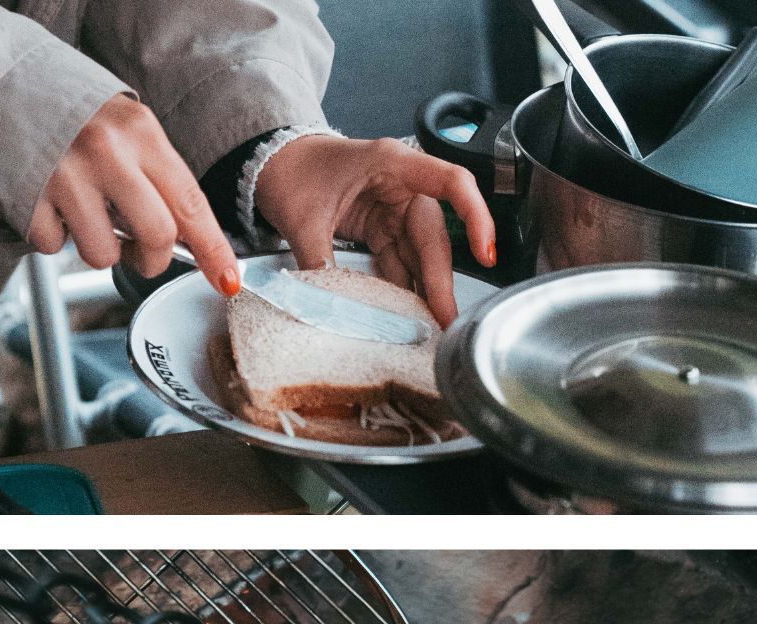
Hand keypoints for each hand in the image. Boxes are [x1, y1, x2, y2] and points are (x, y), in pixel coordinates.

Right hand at [29, 95, 240, 296]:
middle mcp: (106, 151)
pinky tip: (50, 204)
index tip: (227, 279)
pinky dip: (55, 235)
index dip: (213, 249)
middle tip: (141, 251)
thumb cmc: (73, 114)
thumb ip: (157, 177)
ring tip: (85, 216)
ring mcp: (64, 174)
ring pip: (104, 253)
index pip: (191, 204)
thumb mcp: (126, 129)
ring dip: (99, 249)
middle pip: (157, 237)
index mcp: (139, 132)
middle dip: (153, 258)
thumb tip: (189, 238)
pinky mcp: (27, 195)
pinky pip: (55, 245)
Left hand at [254, 135, 496, 324]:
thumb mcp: (302, 215)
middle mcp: (402, 186)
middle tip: (446, 321)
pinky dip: (404, 290)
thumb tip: (329, 306)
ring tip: (430, 328)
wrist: (272, 161)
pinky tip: (406, 316)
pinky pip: (402, 263)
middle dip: (441, 282)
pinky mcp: (384, 230)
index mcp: (392, 164)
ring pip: (422, 256)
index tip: (484, 253)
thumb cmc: (291, 169)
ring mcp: (395, 210)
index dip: (475, 216)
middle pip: (435, 236)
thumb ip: (318, 259)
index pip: (452, 183)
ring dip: (426, 292)